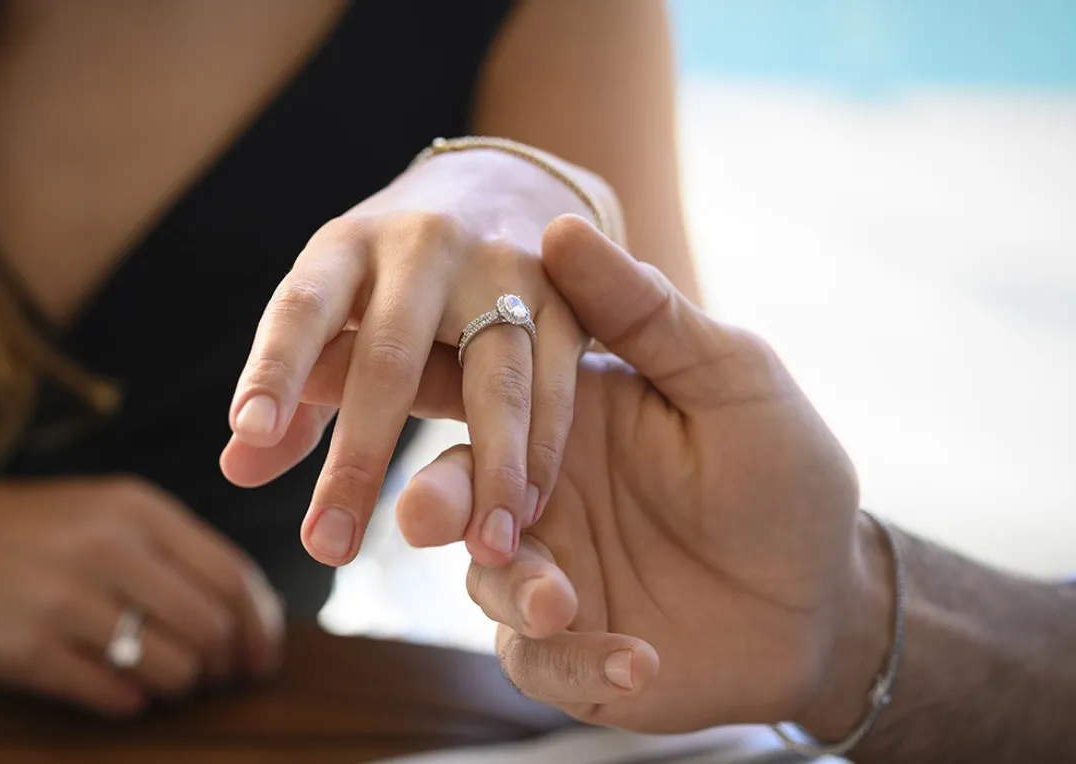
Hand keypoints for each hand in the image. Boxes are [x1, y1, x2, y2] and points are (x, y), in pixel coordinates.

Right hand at [0, 477, 282, 715]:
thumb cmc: (35, 531)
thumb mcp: (111, 511)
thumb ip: (178, 550)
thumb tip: (249, 616)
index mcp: (138, 509)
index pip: (233, 576)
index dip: (260, 627)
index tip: (263, 657)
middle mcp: (108, 548)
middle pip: (211, 627)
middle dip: (224, 664)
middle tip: (216, 676)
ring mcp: (65, 599)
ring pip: (171, 667)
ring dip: (180, 685)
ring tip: (164, 679)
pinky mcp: (27, 650)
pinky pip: (112, 693)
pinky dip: (130, 701)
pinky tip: (120, 690)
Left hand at [220, 148, 593, 568]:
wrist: (503, 189)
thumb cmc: (396, 278)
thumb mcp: (339, 307)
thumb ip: (296, 389)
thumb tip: (236, 466)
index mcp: (349, 245)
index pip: (302, 305)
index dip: (275, 367)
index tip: (245, 432)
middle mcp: (423, 245)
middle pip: (389, 354)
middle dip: (360, 458)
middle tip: (329, 548)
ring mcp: (502, 266)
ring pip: (495, 375)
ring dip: (490, 468)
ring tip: (481, 549)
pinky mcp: (567, 296)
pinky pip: (557, 383)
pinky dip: (542, 454)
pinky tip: (527, 514)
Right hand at [391, 217, 889, 733]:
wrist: (827, 594)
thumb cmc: (785, 471)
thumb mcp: (730, 380)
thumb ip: (646, 316)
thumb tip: (562, 225)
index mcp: (563, 414)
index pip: (468, 384)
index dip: (400, 376)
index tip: (337, 364)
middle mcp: (539, 490)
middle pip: (450, 489)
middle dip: (431, 500)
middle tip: (424, 516)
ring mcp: (550, 568)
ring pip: (485, 580)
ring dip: (512, 587)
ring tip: (561, 601)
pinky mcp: (570, 646)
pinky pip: (542, 663)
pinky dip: (577, 664)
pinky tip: (639, 660)